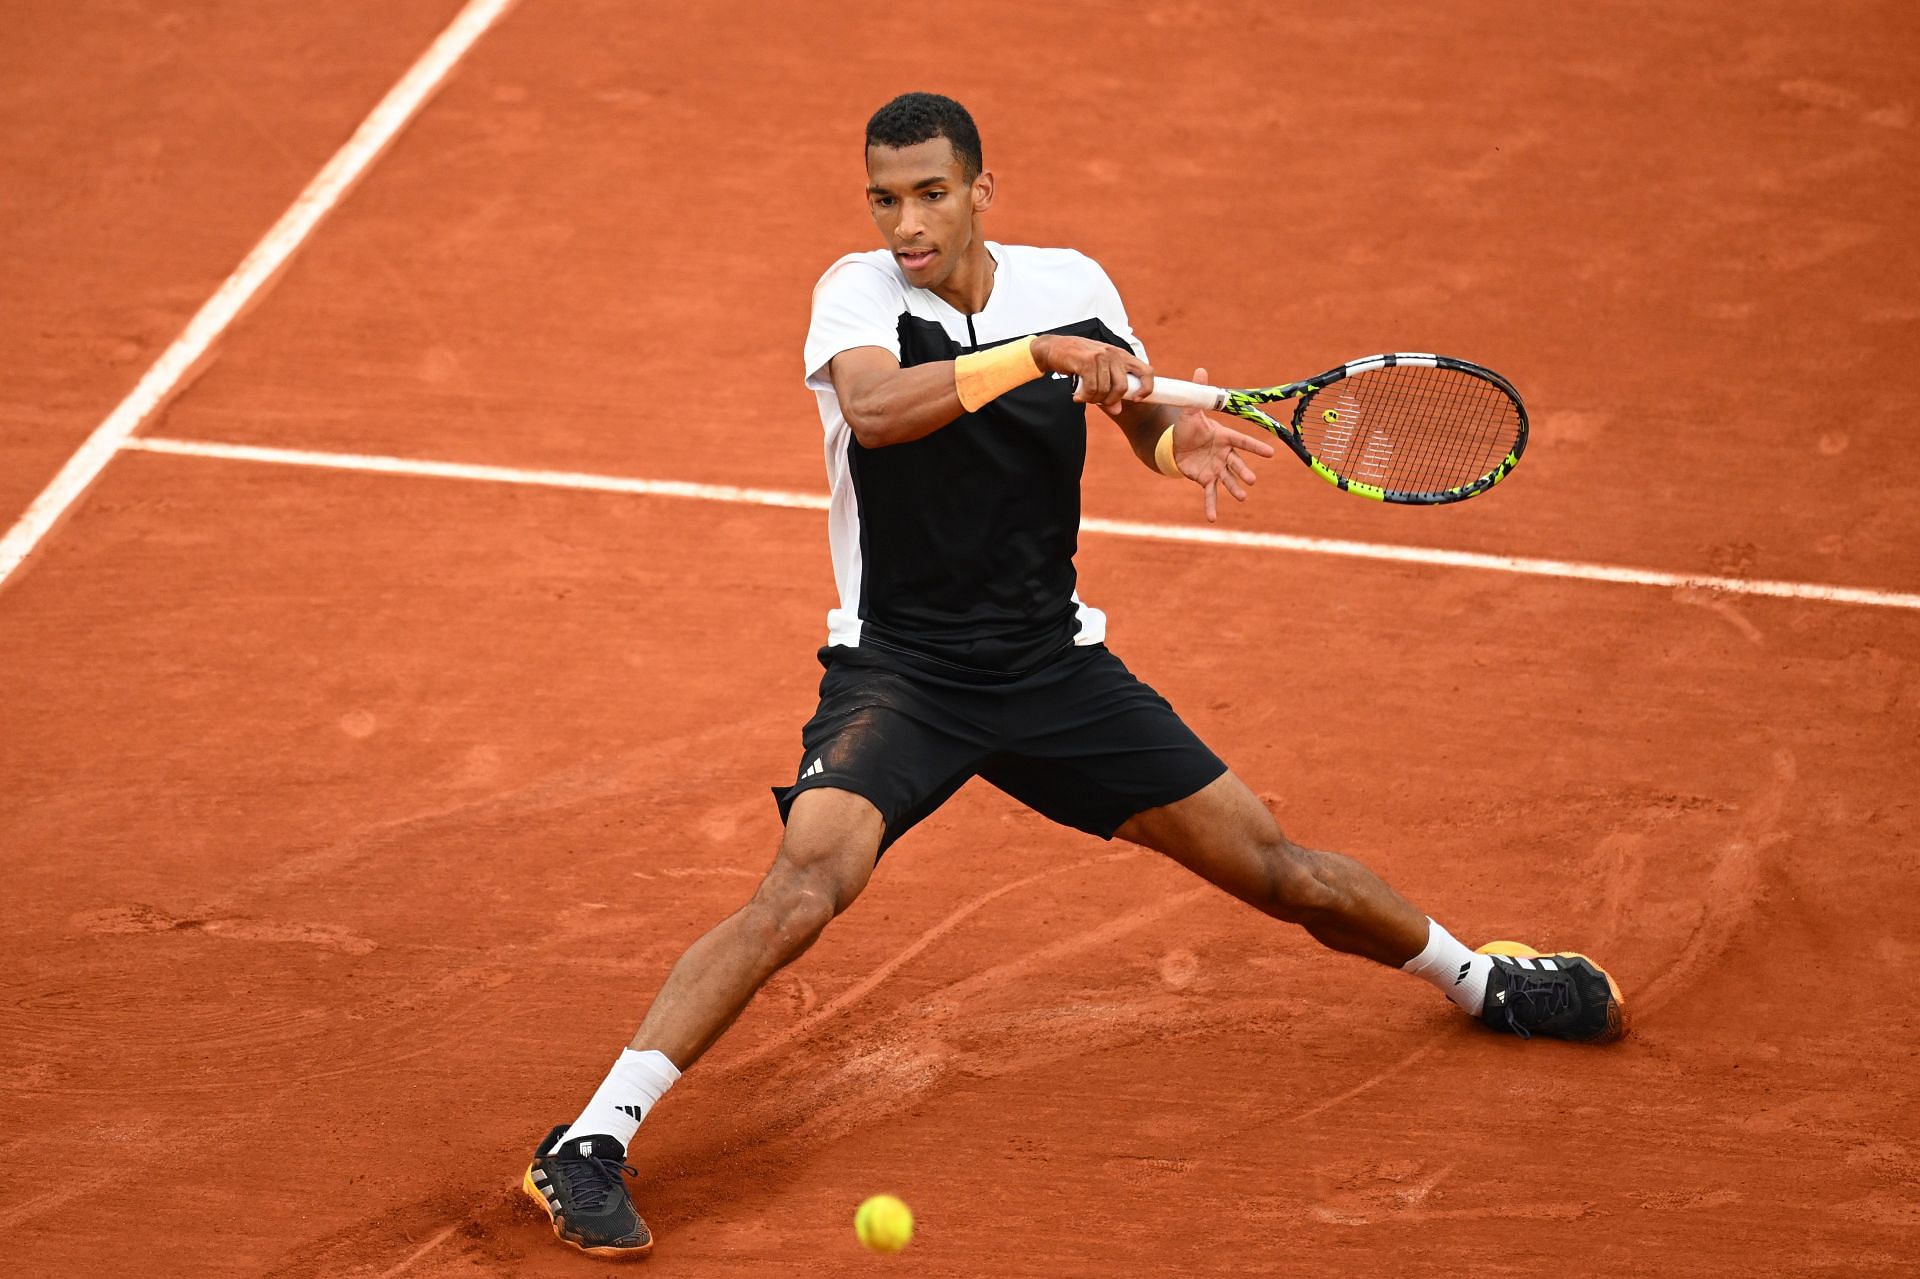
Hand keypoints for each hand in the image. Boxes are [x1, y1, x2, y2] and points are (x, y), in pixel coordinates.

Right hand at [1031, 334, 1152, 416]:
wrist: (1054, 348)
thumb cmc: (1079, 361)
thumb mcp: (1099, 372)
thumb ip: (1110, 390)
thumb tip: (1118, 411)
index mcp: (1122, 356)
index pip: (1146, 371)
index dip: (1146, 388)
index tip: (1136, 399)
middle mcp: (1114, 354)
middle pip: (1122, 387)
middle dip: (1110, 400)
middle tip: (1098, 402)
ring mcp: (1101, 356)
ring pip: (1105, 390)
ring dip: (1093, 399)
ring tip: (1084, 397)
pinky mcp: (1087, 361)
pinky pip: (1091, 388)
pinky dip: (1084, 397)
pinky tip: (1078, 396)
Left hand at [1169, 367, 1276, 521]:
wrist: (1177, 444)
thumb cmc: (1188, 426)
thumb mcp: (1191, 410)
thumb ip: (1198, 393)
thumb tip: (1200, 370)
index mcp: (1225, 437)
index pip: (1243, 442)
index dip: (1256, 448)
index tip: (1271, 453)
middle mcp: (1224, 454)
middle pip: (1237, 464)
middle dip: (1244, 471)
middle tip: (1251, 479)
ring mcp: (1216, 468)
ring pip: (1228, 480)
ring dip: (1235, 488)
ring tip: (1242, 497)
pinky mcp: (1205, 479)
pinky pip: (1210, 494)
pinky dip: (1211, 506)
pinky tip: (1212, 518)